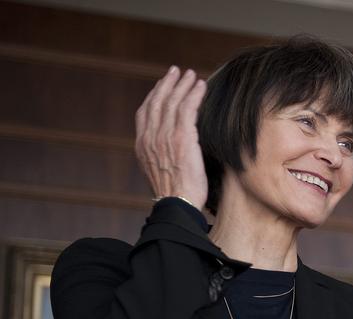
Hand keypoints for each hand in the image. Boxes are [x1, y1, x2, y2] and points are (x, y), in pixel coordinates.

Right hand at [135, 66, 207, 209]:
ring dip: (183, 85)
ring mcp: (164, 137)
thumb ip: (161, 154)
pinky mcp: (182, 138)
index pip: (144, 113)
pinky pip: (187, 109)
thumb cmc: (176, 194)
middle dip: (167, 84)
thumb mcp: (161, 171)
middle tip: (177, 71)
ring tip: (192, 75)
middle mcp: (150, 138)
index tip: (162, 85)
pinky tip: (201, 86)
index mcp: (142, 146)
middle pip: (156, 102)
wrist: (178, 204)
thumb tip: (170, 148)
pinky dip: (194, 94)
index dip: (153, 96)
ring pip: (172, 102)